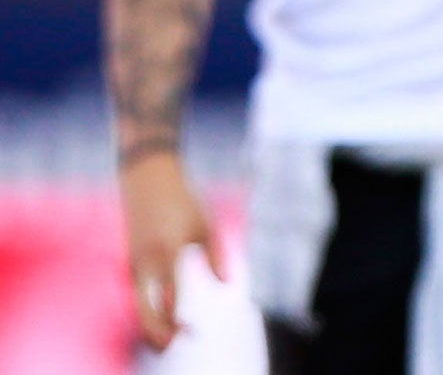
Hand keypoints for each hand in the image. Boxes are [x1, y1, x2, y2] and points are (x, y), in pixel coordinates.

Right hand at [118, 150, 223, 351]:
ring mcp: (135, 262)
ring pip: (138, 302)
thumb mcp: (205, 223)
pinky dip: (147, 307)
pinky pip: (138, 291)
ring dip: (151, 323)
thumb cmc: (183, 201)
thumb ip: (216, 255)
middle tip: (172, 346)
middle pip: (146, 307)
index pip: (172, 293)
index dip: (179, 316)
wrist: (146, 179)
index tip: (191, 330)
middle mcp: (146, 261)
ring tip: (168, 339)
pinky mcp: (131, 261)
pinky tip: (163, 316)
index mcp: (168, 251)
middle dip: (157, 330)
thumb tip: (227, 284)